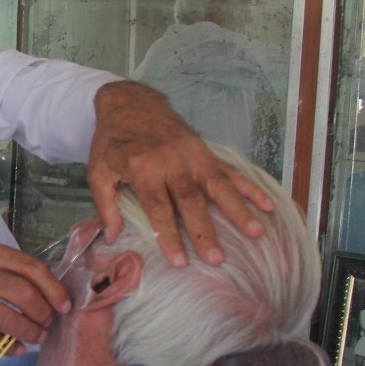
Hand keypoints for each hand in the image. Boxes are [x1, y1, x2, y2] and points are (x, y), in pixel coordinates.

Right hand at [0, 240, 69, 349]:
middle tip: (48, 325)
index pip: (32, 268)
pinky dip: (7, 346)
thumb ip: (16, 273)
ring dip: (29, 332)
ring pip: (8, 317)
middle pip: (24, 293)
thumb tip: (56, 296)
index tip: (65, 306)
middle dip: (43, 314)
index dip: (54, 289)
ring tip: (36, 337)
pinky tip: (15, 348)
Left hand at [88, 81, 272, 266]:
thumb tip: (112, 237)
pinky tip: (267, 205)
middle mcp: (172, 161)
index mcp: (143, 168)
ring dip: (238, 210)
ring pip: (218, 185)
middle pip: (191, 201)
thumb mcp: (97, 170)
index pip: (159, 208)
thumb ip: (105, 204)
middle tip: (217, 259)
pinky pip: (231, 170)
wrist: (130, 104)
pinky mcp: (206, 151)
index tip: (179, 261)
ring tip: (255, 233)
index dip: (169, 235)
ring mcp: (193, 155)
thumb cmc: (112, 142)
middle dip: (204, 231)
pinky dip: (250, 187)